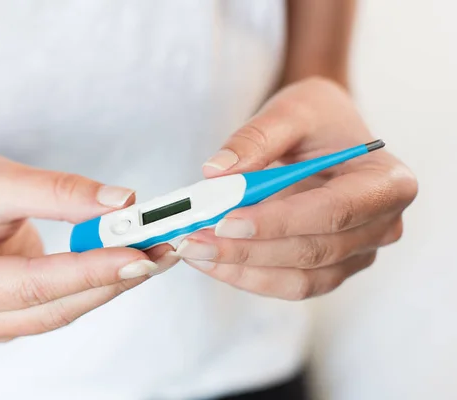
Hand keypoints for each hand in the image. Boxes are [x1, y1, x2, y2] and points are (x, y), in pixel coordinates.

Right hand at [0, 151, 174, 343]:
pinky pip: (62, 304)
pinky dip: (97, 282)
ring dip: (113, 283)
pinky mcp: (12, 317)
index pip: (33, 284)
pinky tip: (128, 259)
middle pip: (55, 306)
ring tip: (158, 251)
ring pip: (64, 310)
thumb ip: (60, 192)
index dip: (90, 271)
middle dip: (114, 279)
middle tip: (164, 249)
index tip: (138, 255)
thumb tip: (122, 203)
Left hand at [177, 77, 417, 299]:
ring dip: (241, 269)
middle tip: (192, 241)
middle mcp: (382, 226)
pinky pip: (289, 283)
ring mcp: (358, 254)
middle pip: (313, 251)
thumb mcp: (291, 109)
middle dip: (247, 250)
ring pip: (299, 278)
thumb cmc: (317, 119)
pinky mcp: (331, 268)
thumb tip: (215, 173)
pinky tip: (212, 260)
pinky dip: (247, 275)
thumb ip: (255, 138)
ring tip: (193, 251)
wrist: (325, 136)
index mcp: (387, 182)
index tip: (225, 221)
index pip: (334, 211)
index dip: (279, 222)